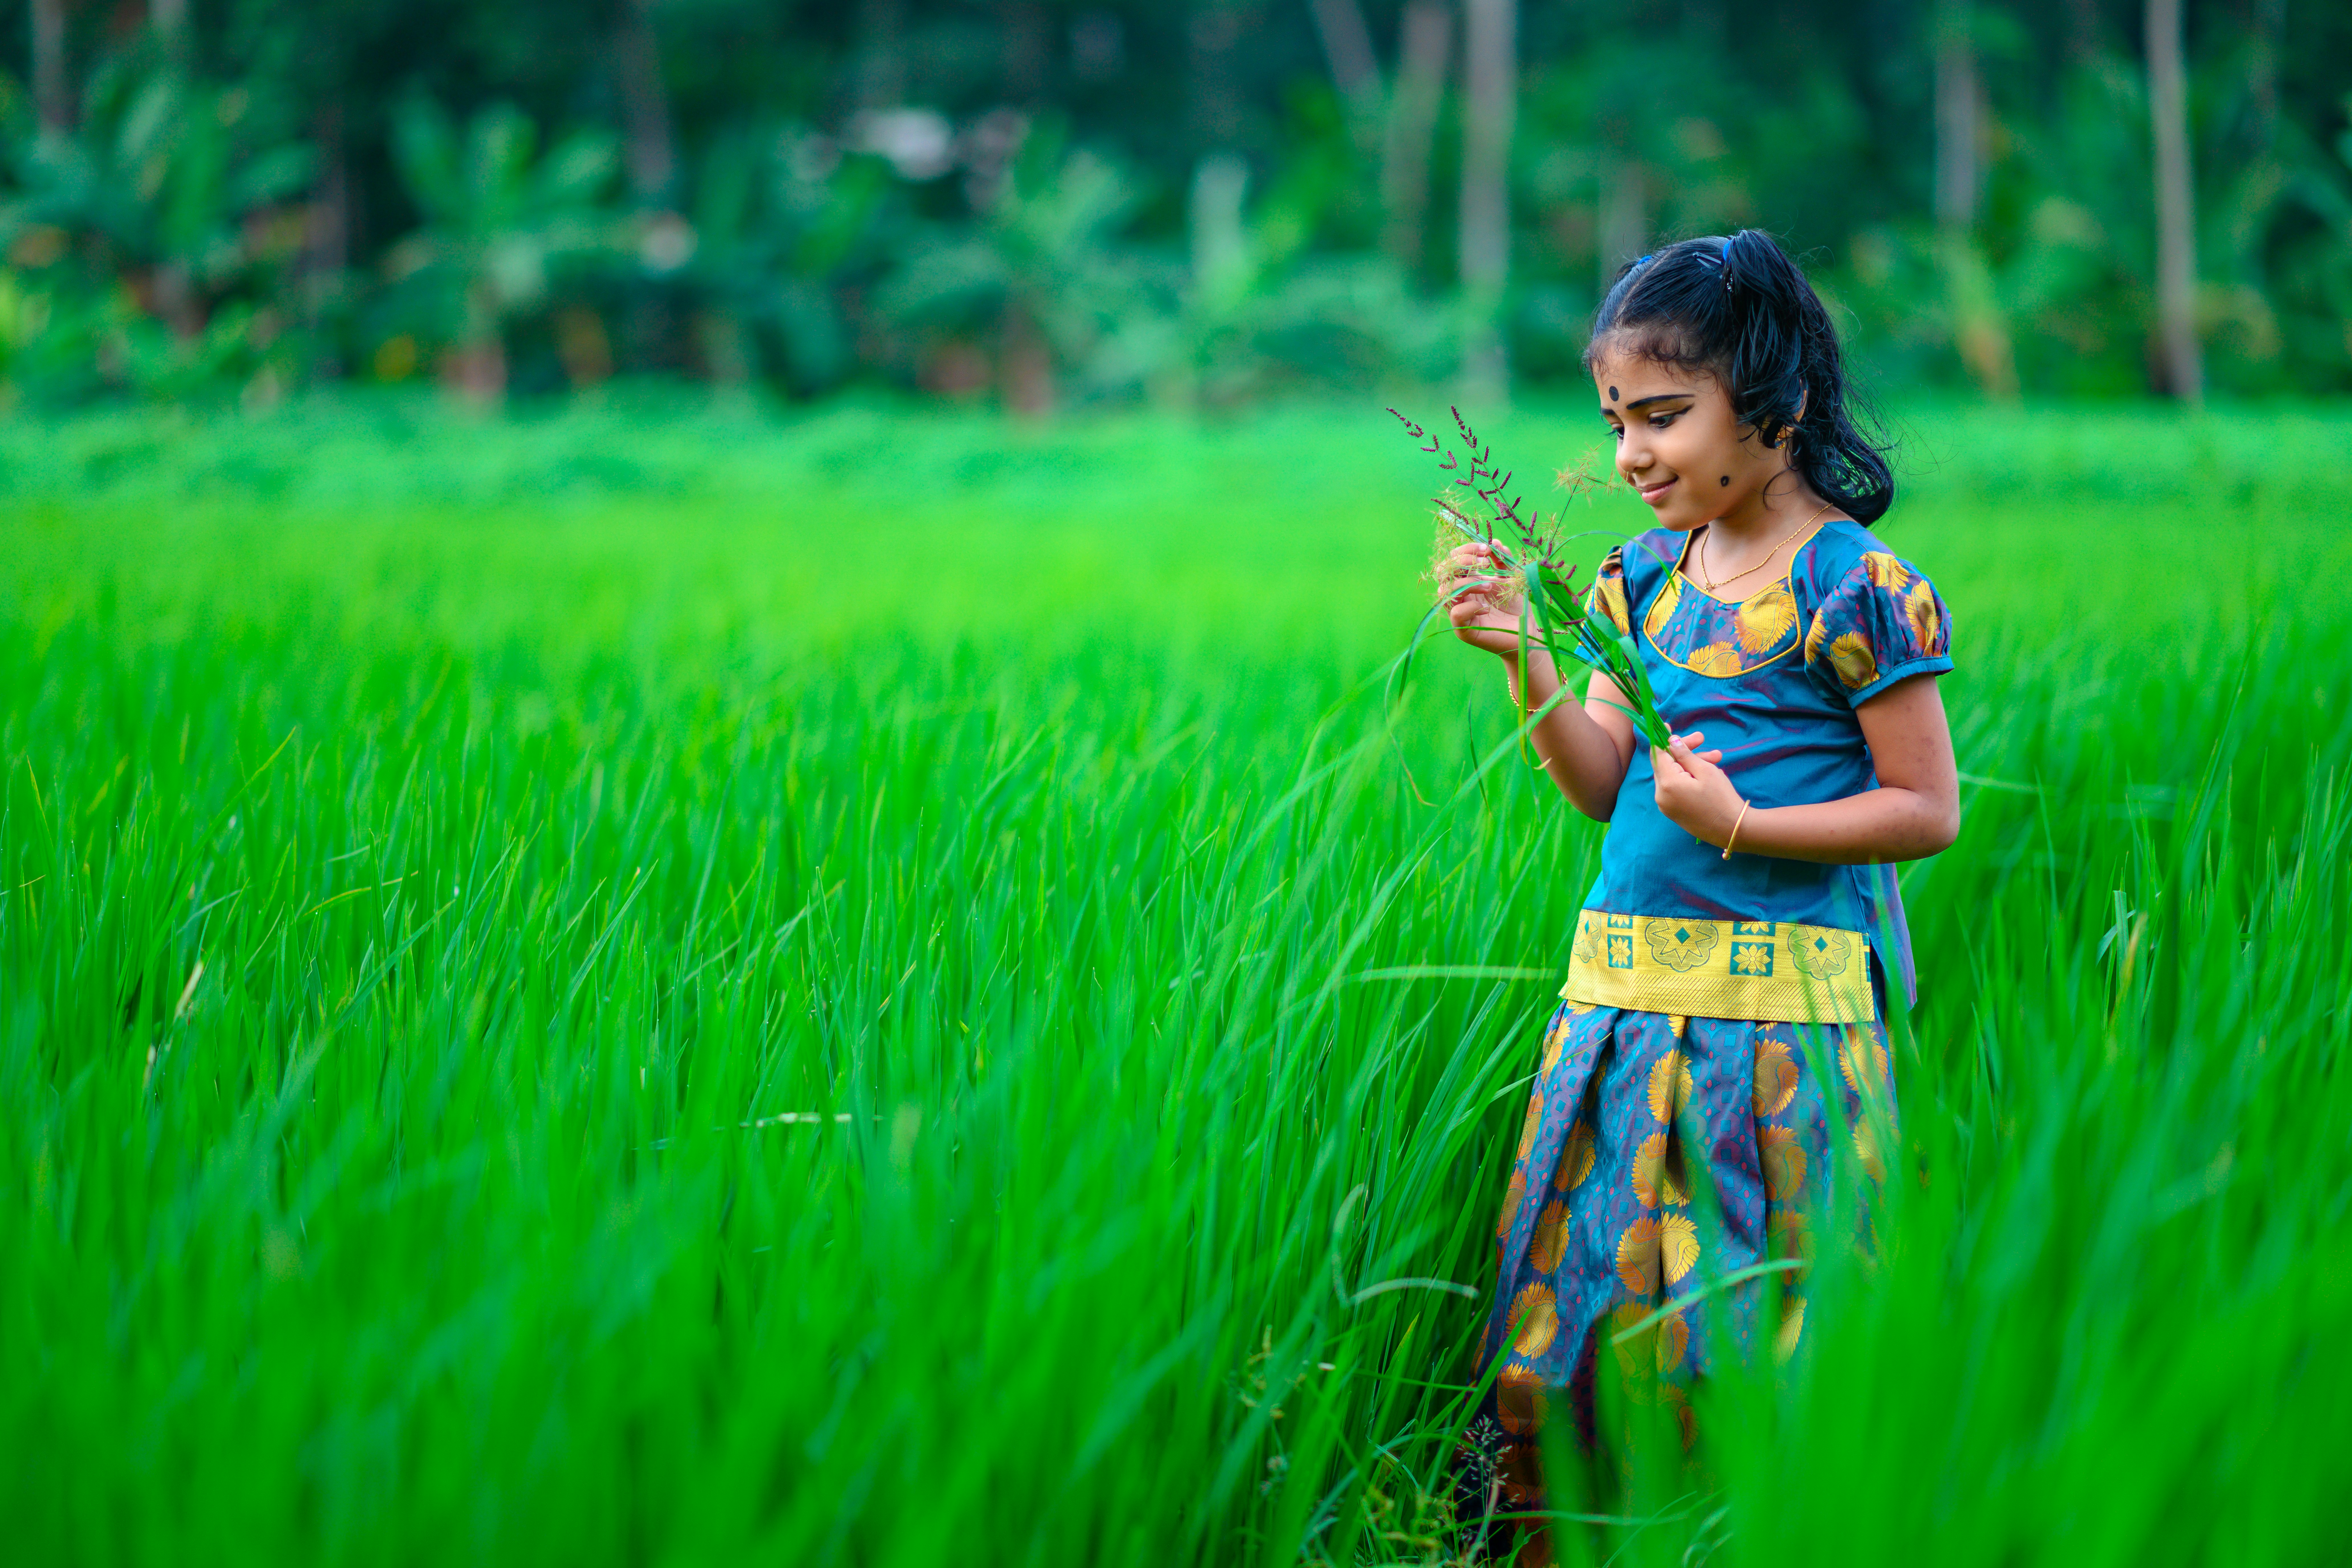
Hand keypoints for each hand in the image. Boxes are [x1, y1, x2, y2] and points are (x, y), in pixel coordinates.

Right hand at [1445, 540, 1544, 658]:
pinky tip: (1486, 608)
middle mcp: (1460, 594)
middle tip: (1485, 563)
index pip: (1453, 559)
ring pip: (1445, 591)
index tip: (1487, 549)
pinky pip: (1455, 614)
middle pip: (1443, 572)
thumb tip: (1494, 542)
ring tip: (1490, 586)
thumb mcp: (1512, 577)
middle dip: (1462, 561)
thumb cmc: (1516, 605)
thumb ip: (1503, 560)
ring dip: (1467, 583)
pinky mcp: (1463, 630)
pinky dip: (1470, 607)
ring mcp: (1459, 611)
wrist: (1526, 632)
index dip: (1466, 550)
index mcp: (1467, 579)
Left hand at [1651, 731, 1741, 844]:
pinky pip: (1676, 788)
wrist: (1732, 830)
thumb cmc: (1721, 798)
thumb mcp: (1706, 771)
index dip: (1662, 739)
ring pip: (1674, 776)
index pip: (1658, 755)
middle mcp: (1661, 795)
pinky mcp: (1673, 811)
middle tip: (1702, 739)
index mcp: (1667, 784)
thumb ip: (1685, 755)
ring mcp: (1666, 805)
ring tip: (1717, 757)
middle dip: (1684, 751)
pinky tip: (1708, 771)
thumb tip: (1671, 741)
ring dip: (1691, 764)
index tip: (1667, 726)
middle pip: (1666, 764)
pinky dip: (1688, 778)